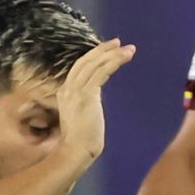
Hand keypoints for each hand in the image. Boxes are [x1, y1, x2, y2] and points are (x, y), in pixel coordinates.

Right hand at [54, 39, 137, 164]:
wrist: (75, 152)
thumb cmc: (80, 144)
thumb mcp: (82, 119)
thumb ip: (86, 107)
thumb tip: (95, 105)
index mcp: (65, 93)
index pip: (79, 69)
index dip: (93, 58)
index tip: (106, 52)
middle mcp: (68, 88)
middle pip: (85, 61)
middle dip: (102, 50)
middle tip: (117, 42)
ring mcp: (76, 90)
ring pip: (95, 64)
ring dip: (113, 54)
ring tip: (129, 49)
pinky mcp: (86, 94)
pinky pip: (102, 71)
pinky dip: (114, 61)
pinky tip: (125, 56)